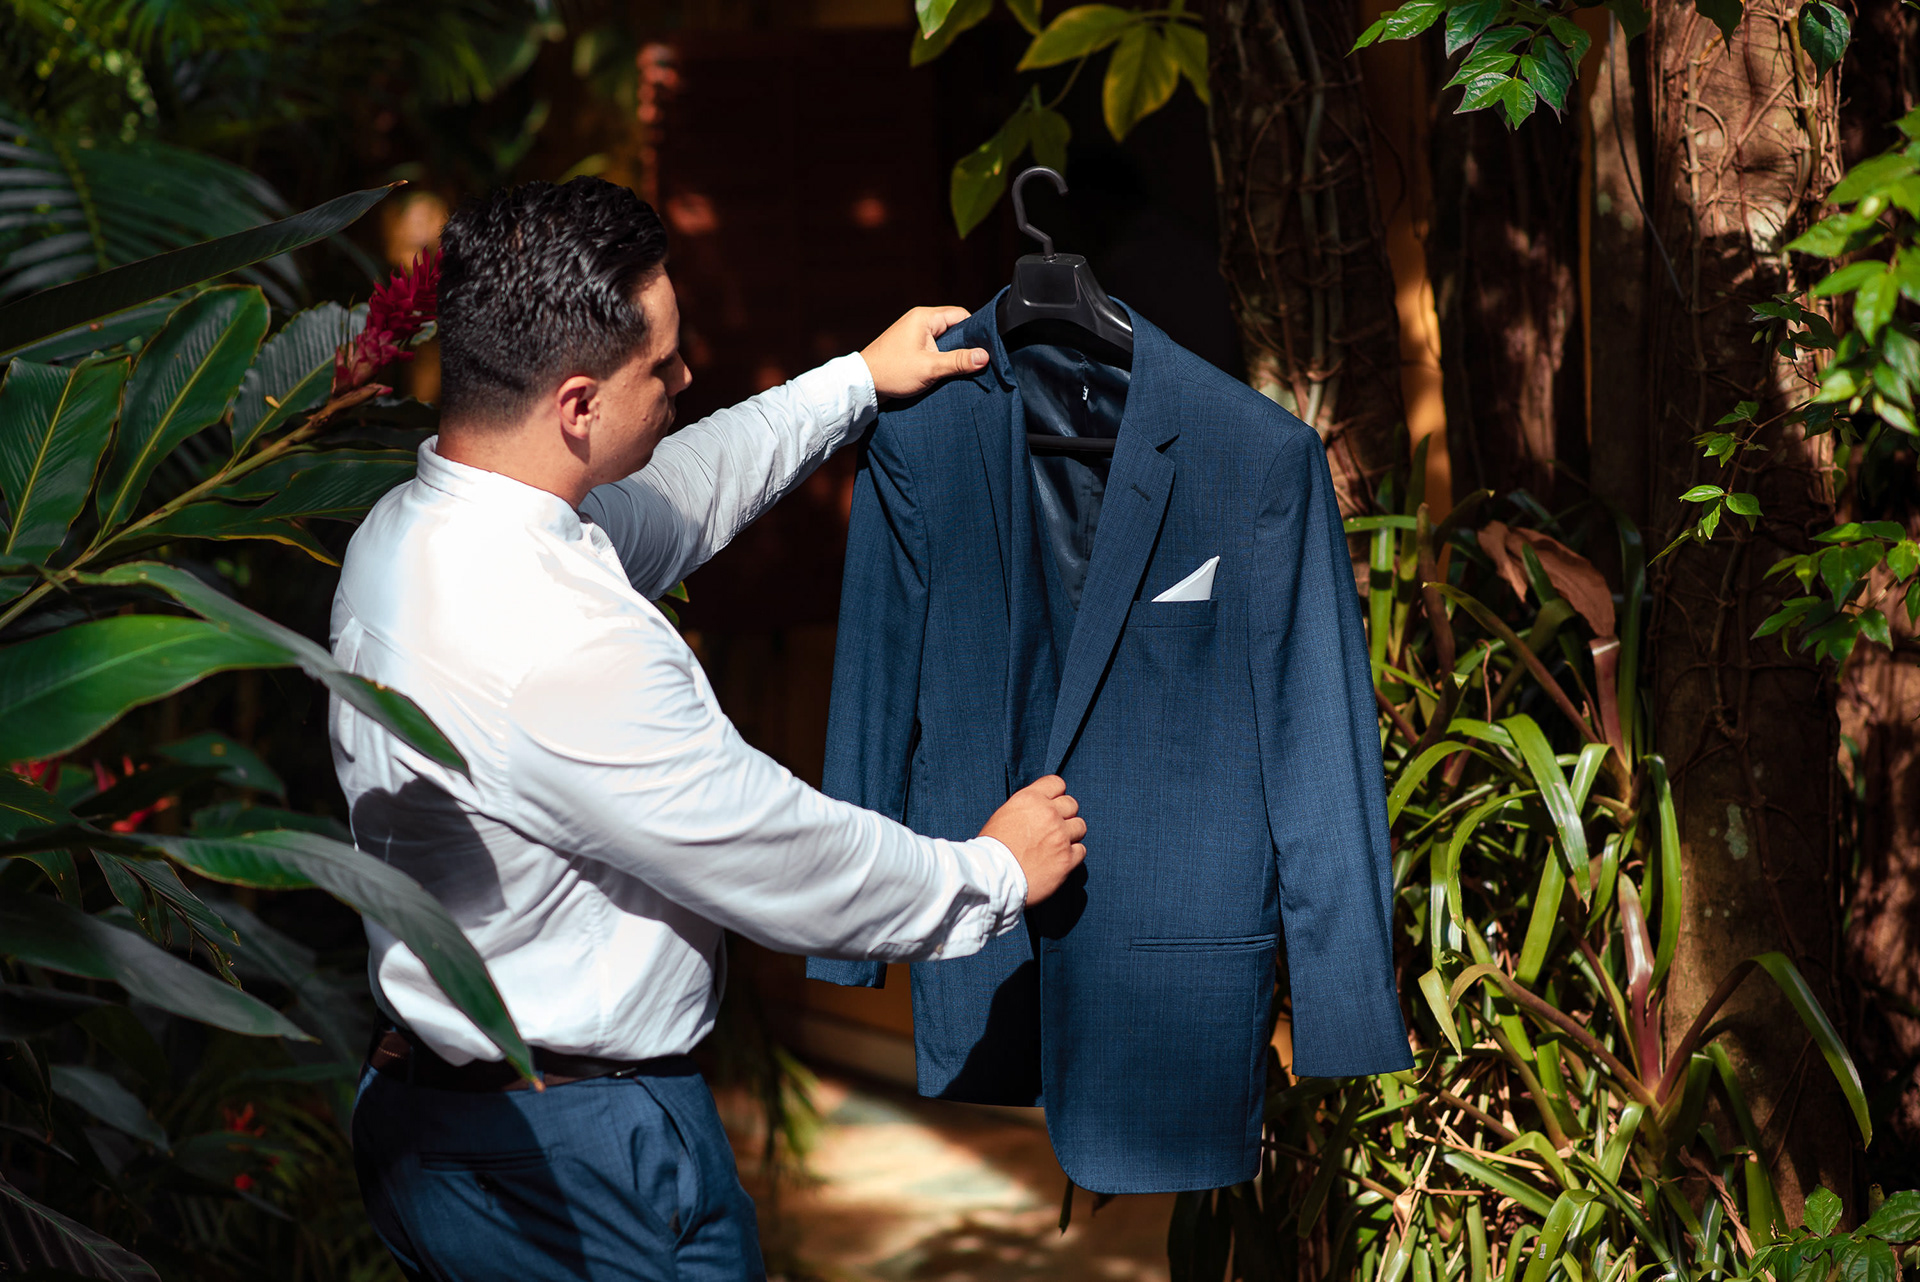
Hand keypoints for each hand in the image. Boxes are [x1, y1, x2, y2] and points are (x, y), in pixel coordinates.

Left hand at [859, 306, 989, 400]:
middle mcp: (920, 320)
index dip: (976, 331)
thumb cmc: (893, 372)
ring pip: (945, 338)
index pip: (961, 315)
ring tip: (961, 368)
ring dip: (953, 353)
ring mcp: (914, 333)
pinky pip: (934, 347)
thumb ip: (959, 361)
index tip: (985, 349)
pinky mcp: (911, 345)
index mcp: (925, 317)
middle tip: (975, 361)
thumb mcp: (930, 367)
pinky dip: (941, 357)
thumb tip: (984, 356)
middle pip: (954, 327)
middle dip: (965, 344)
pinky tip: (946, 371)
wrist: (864, 384)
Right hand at [980, 775, 1086, 906]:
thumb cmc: (992, 849)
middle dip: (1064, 815)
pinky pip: (1081, 850)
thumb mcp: (1004, 815)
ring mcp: (1061, 836)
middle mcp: (1049, 814)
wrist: (992, 878)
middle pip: (1072, 805)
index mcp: (1031, 799)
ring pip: (1080, 826)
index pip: (1057, 783)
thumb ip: (1028, 808)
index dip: (1055, 795)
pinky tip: (1058, 860)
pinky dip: (1072, 855)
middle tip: (1052, 829)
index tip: (1051, 805)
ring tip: (1056, 845)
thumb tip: (1040, 808)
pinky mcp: (1067, 859)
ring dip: (1070, 834)